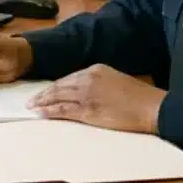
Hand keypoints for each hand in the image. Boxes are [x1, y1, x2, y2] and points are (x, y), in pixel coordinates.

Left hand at [27, 65, 164, 133]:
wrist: (150, 107)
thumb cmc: (140, 97)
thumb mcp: (117, 80)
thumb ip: (100, 83)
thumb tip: (88, 91)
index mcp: (96, 69)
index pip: (69, 77)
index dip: (56, 86)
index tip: (47, 91)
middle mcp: (88, 79)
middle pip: (59, 85)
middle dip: (44, 93)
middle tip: (31, 99)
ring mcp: (86, 94)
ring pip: (57, 97)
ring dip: (42, 102)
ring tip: (31, 107)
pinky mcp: (87, 110)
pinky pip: (63, 110)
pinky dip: (49, 112)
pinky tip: (41, 114)